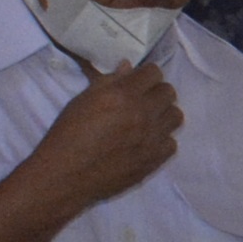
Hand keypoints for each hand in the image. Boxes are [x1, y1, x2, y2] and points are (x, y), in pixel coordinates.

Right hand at [33, 59, 180, 208]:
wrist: (67, 174)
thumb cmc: (69, 133)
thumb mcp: (83, 100)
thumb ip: (109, 81)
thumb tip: (128, 67)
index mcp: (123, 94)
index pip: (154, 72)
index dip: (145, 75)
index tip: (137, 82)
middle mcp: (143, 113)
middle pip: (169, 92)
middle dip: (156, 92)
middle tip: (142, 101)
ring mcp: (151, 138)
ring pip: (176, 116)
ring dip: (163, 115)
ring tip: (147, 121)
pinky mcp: (154, 160)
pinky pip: (172, 143)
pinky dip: (162, 141)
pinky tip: (146, 142)